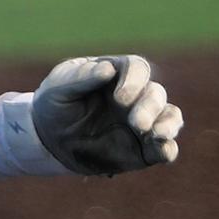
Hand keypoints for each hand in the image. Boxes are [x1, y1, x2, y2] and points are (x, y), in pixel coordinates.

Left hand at [31, 55, 182, 176]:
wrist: (48, 141)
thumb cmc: (54, 105)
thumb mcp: (58, 89)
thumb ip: (81, 78)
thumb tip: (108, 70)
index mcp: (116, 74)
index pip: (137, 68)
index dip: (134, 81)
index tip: (120, 98)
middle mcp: (135, 96)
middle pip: (155, 93)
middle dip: (149, 106)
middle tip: (136, 122)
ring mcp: (143, 122)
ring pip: (169, 117)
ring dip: (168, 124)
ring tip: (157, 134)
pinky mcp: (144, 150)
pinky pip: (164, 148)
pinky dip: (168, 149)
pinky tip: (163, 150)